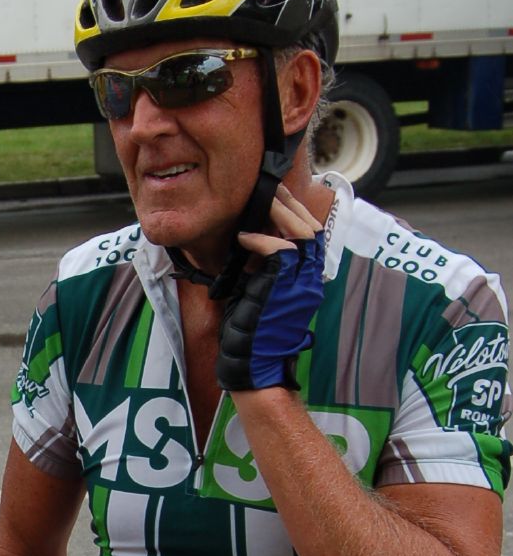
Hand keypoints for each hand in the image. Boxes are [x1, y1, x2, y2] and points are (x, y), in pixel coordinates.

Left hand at [217, 186, 324, 392]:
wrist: (252, 366)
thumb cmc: (249, 336)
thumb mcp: (257, 294)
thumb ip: (260, 270)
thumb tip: (245, 244)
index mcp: (305, 282)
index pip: (310, 239)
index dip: (297, 216)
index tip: (280, 199)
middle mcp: (309, 281)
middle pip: (311, 230)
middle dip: (292, 206)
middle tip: (274, 190)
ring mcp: (300, 284)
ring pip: (301, 234)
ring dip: (280, 214)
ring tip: (263, 201)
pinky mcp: (284, 288)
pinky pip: (280, 250)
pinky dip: (262, 238)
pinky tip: (244, 237)